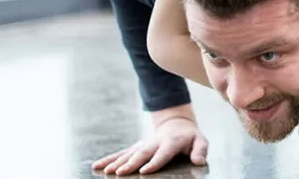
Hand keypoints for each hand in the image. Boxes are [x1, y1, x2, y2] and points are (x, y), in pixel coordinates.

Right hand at [91, 116, 208, 175]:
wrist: (176, 124)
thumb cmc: (190, 137)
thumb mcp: (201, 141)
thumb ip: (201, 150)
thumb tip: (200, 161)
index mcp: (171, 142)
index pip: (163, 153)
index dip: (155, 162)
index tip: (145, 170)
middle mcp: (154, 143)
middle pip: (142, 153)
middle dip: (131, 163)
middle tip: (121, 173)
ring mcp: (143, 145)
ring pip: (128, 153)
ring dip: (117, 162)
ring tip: (108, 171)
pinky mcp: (135, 147)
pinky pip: (121, 153)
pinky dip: (109, 159)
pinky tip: (97, 166)